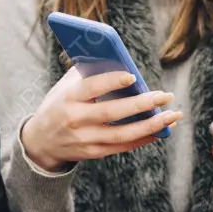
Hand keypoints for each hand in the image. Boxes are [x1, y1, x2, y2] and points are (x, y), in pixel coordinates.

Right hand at [21, 67, 182, 171]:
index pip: (91, 88)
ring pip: (122, 134)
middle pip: (112, 113)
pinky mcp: (93, 153)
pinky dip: (143, 138)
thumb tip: (119, 59)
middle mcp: (76, 120)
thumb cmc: (60, 105)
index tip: (132, 76)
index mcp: (68, 98)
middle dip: (141, 104)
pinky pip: (123, 146)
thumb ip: (89, 72)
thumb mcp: (66, 87)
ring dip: (150, 125)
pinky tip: (161, 129)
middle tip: (164, 95)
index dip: (111, 82)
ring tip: (172, 115)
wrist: (40, 142)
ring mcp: (85, 140)